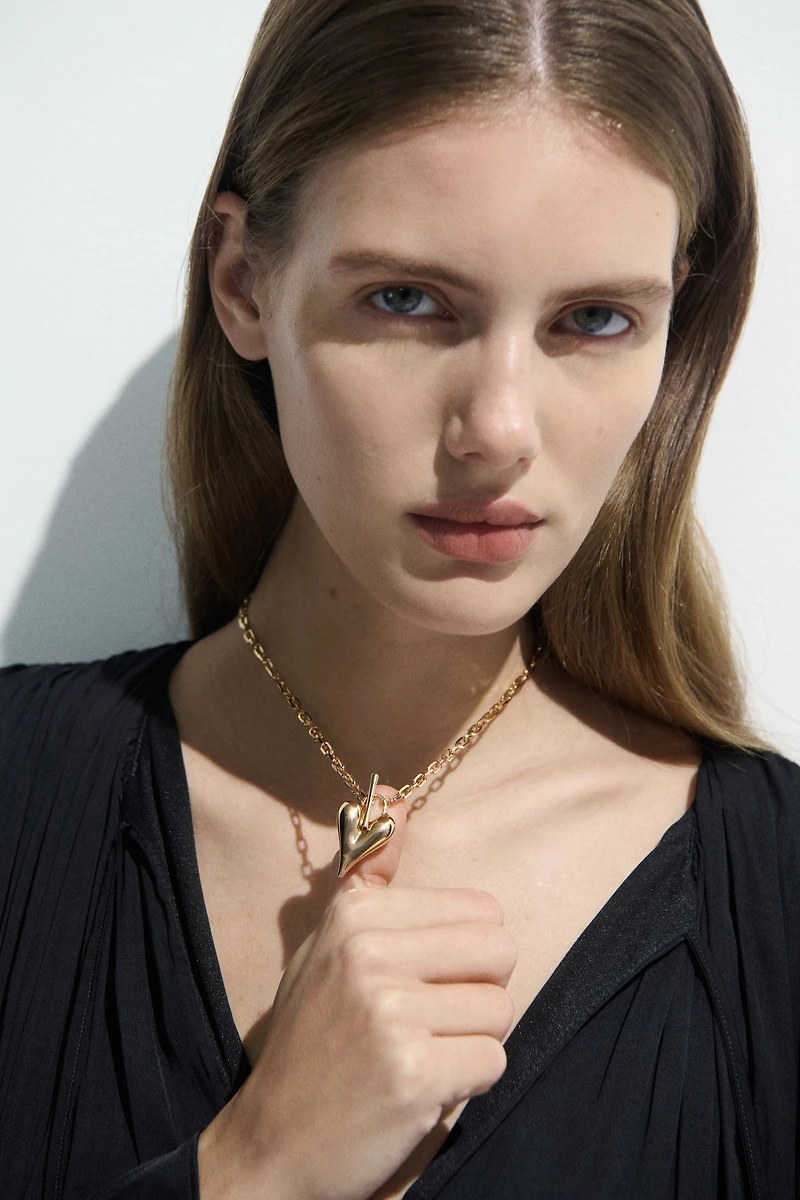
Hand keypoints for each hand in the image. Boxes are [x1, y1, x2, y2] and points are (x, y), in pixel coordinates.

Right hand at [197, 785, 516, 1199]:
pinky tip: (417, 1090)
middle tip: (427, 1024)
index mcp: (358, 914)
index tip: (416, 984)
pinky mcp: (414, 1074)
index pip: (482, 913)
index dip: (462, 957)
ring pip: (501, 1013)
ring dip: (470, 1044)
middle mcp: (371, 952)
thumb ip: (370, 871)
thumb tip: (392, 790)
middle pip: (501, 955)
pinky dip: (465, 1086)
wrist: (271, 1143)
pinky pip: (493, 1065)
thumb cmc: (312, 1037)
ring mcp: (390, 1013)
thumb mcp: (329, 941)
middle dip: (477, 996)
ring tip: (416, 1056)